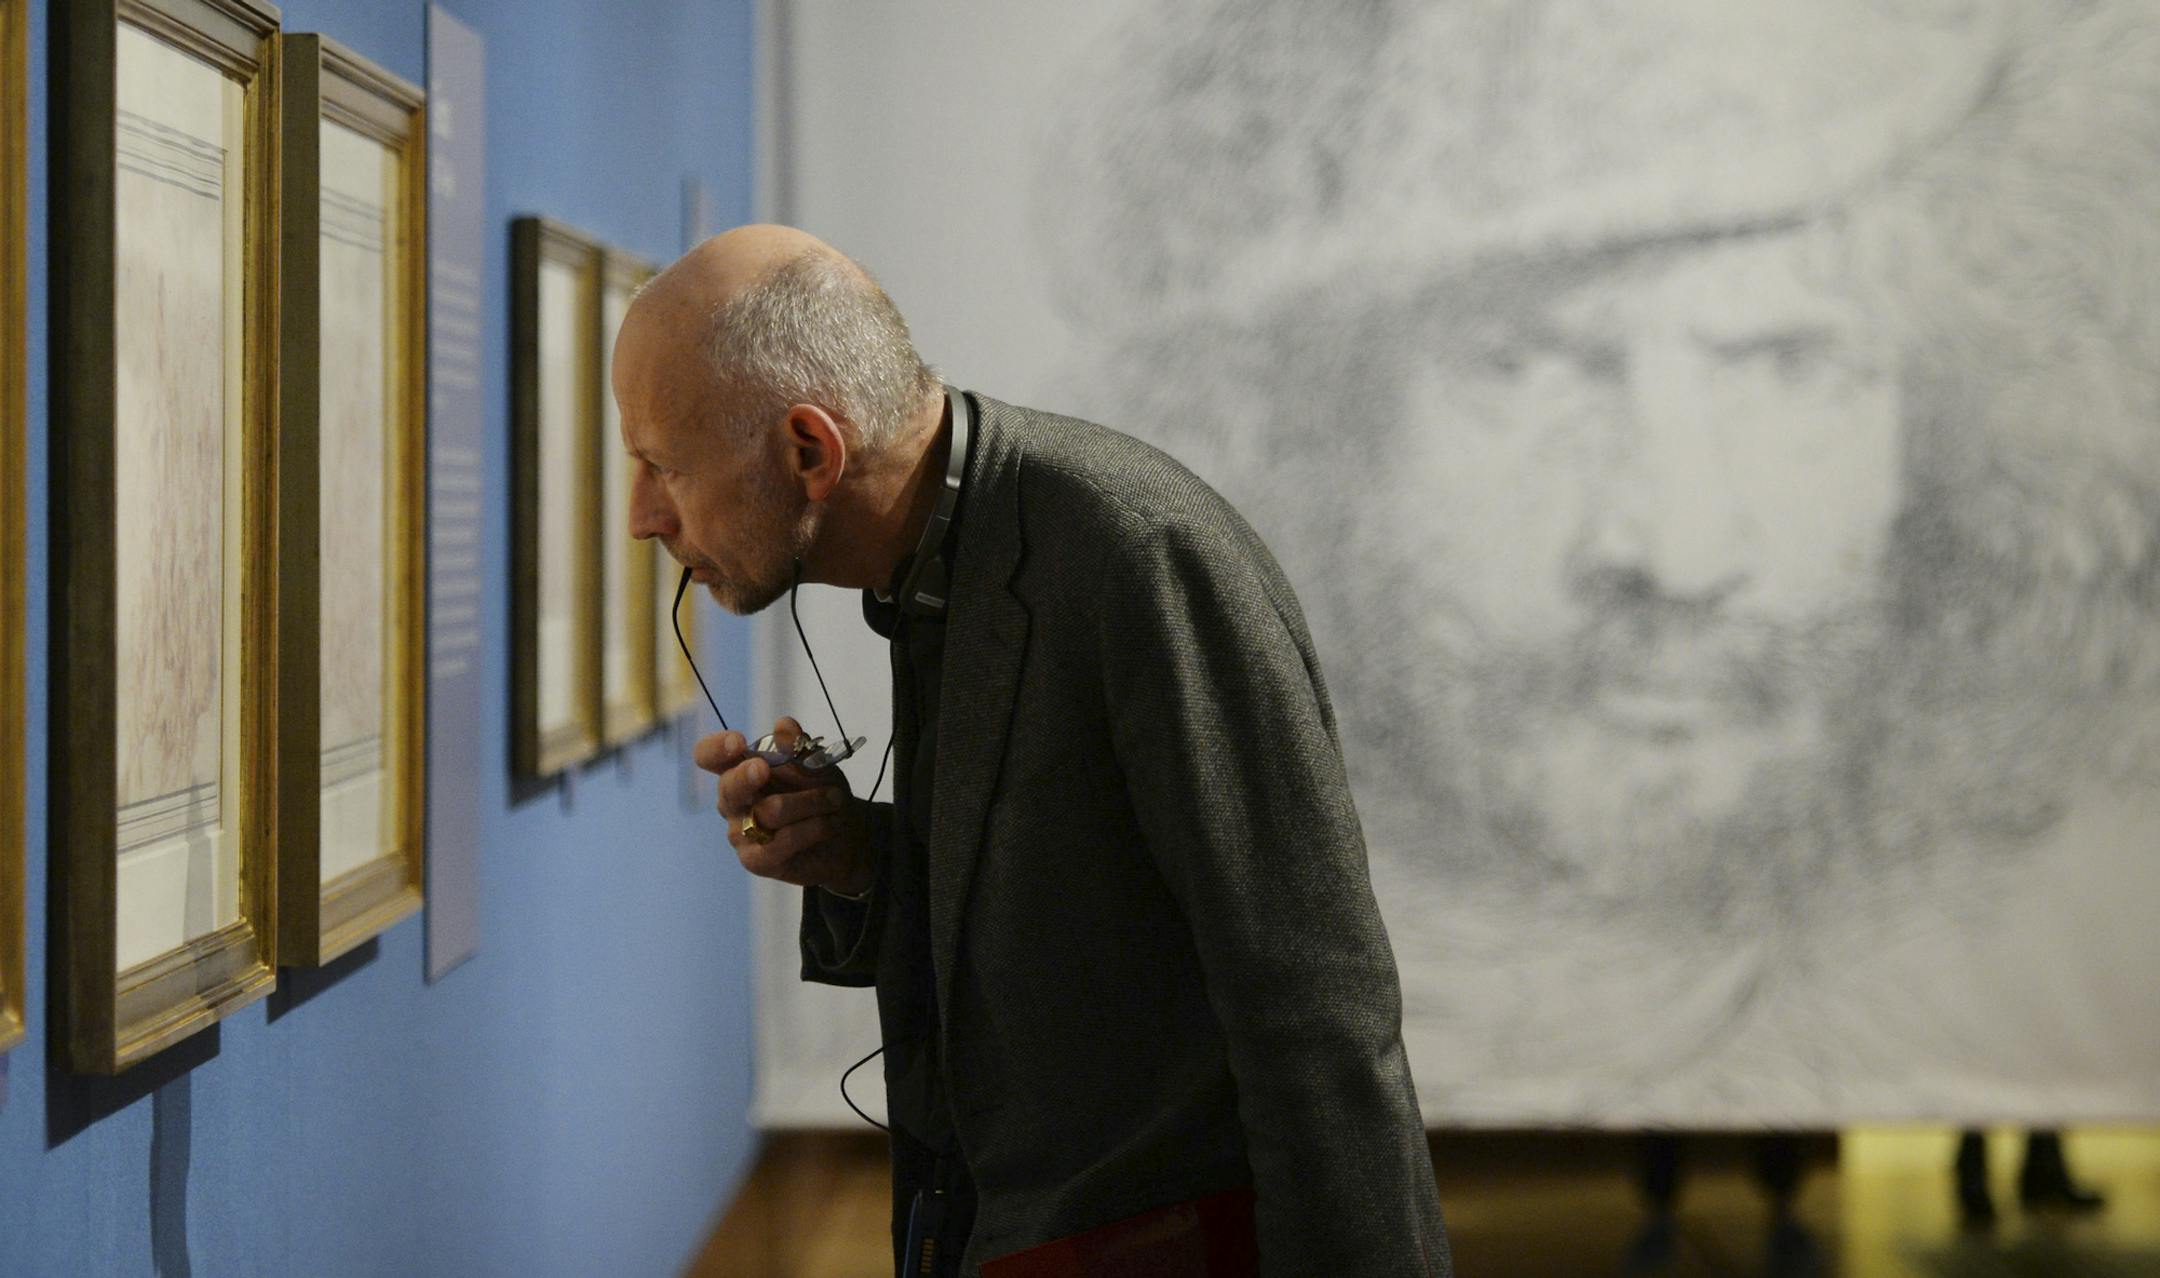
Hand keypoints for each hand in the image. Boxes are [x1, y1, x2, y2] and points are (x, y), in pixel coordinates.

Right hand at [695, 716, 875, 895]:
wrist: (846, 837)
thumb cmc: (821, 794)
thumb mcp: (816, 765)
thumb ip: (798, 747)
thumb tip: (783, 725)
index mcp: (739, 769)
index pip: (709, 756)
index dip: (716, 748)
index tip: (736, 742)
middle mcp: (733, 801)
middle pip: (729, 786)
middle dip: (749, 775)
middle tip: (765, 768)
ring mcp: (740, 833)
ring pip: (770, 811)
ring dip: (812, 801)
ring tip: (835, 799)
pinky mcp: (756, 860)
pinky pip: (784, 840)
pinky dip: (815, 827)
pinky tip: (830, 824)